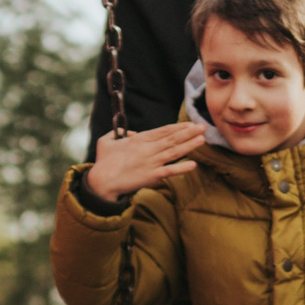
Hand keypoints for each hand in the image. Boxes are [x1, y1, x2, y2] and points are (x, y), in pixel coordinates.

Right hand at [89, 121, 205, 202]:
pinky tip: (194, 165)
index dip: (178, 127)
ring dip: (189, 145)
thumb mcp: (107, 140)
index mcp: (138, 139)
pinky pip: (169, 171)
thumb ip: (120, 132)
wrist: (102, 181)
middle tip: (203, 127)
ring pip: (174, 152)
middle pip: (172, 139)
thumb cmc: (104, 161)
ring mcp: (151, 163)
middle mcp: (148, 149)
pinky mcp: (152, 176)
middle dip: (189, 132)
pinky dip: (181, 168)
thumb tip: (132, 133)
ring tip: (202, 139)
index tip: (190, 123)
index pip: (163, 131)